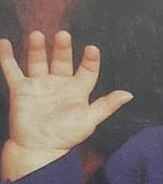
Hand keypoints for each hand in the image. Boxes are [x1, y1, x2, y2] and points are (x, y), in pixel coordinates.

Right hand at [0, 30, 131, 179]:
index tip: (92, 49)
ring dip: (37, 48)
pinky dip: (7, 57)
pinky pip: (12, 70)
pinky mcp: (21, 90)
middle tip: (63, 35)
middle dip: (62, 48)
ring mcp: (39, 85)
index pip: (87, 70)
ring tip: (37, 35)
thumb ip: (107, 105)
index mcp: (77, 90)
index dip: (90, 60)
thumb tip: (128, 95)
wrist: (39, 148)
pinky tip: (4, 43)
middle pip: (62, 60)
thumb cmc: (66, 136)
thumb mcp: (90, 120)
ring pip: (38, 61)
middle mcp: (58, 84)